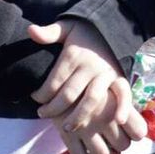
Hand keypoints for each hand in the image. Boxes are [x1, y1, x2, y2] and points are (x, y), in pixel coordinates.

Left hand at [28, 19, 131, 145]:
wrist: (112, 26)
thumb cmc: (84, 32)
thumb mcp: (66, 27)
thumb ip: (49, 33)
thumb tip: (30, 30)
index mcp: (74, 55)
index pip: (53, 83)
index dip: (40, 95)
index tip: (34, 98)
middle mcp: (90, 65)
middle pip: (68, 95)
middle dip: (53, 109)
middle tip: (42, 114)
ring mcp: (106, 73)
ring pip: (91, 99)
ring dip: (78, 117)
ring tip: (66, 128)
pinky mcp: (120, 77)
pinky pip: (123, 94)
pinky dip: (123, 107)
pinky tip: (117, 120)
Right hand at [56, 77, 145, 153]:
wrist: (55, 64)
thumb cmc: (90, 76)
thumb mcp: (112, 82)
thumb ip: (125, 104)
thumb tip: (140, 131)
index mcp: (118, 99)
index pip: (138, 130)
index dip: (136, 133)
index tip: (131, 133)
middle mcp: (103, 114)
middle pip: (123, 145)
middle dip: (121, 146)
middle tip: (116, 143)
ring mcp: (84, 125)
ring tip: (105, 152)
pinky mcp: (65, 132)